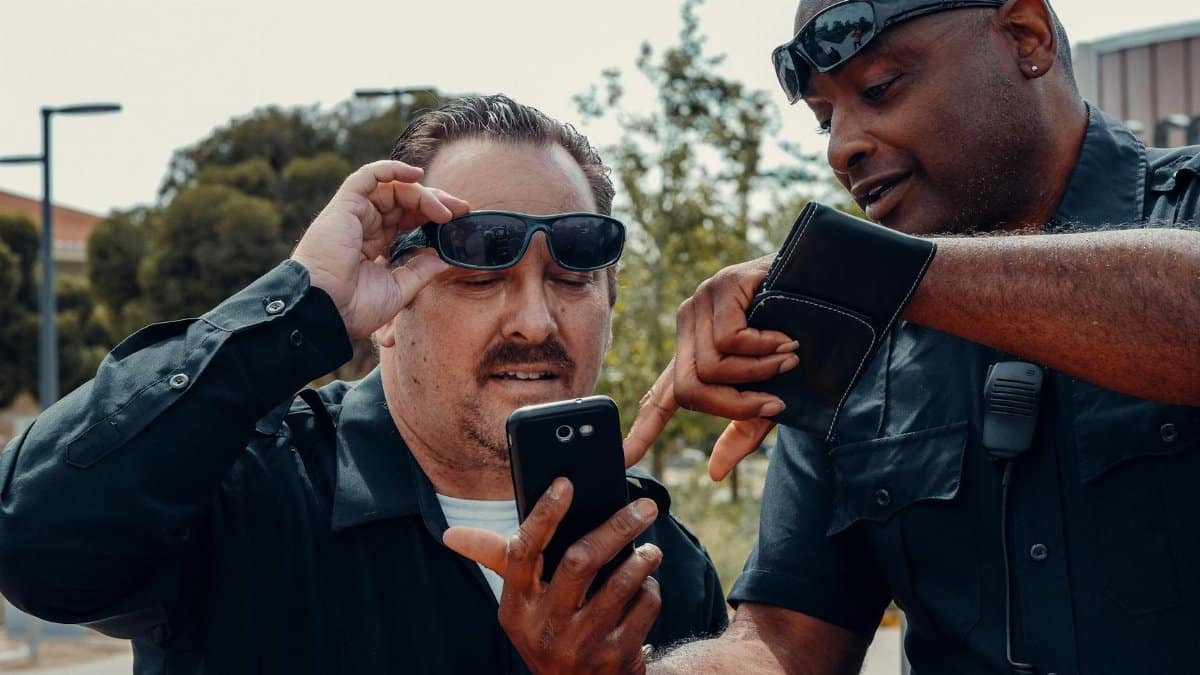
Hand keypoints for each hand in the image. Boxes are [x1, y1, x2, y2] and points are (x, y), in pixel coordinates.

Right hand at [290, 160, 469, 338]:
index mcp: (373, 246)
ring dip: (423, 193)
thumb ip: (419, 271)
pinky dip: (392, 169)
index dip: (432, 216)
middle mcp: (364, 227)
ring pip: (393, 189)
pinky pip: (368, 176)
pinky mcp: (345, 205)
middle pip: (403, 201)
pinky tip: (416, 175)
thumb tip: (443, 258)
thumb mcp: (397, 291)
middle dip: (435, 201)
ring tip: (445, 209)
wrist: (324, 311)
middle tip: (461, 209)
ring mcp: (354, 215)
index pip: (406, 220)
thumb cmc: (353, 308)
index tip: (459, 220)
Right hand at [444, 479, 662, 674]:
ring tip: (650, 550)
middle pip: (581, 561)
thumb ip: (498, 560)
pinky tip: (646, 587)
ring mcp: (581, 644)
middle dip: (617, 527)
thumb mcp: (521, 603)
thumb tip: (451, 535)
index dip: (544, 515)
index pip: (523, 552)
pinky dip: (650, 590)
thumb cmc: (549, 629)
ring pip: (620, 583)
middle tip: (645, 508)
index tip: (565, 484)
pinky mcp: (615, 656)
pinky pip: (643, 608)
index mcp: (516, 606)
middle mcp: (544, 626)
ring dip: (642, 559)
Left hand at [623, 255, 797, 478]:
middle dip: (733, 405)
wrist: (832, 288)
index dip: (644, 429)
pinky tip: (784, 339)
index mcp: (696, 355)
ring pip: (710, 366)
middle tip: (774, 403)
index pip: (662, 397)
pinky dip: (763, 348)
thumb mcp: (772, 390)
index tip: (626, 458)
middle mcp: (689, 328)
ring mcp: (701, 304)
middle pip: (688, 388)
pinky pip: (729, 340)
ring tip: (789, 358)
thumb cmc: (801, 337)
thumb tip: (714, 474)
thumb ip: (743, 426)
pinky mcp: (720, 287)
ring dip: (758, 373)